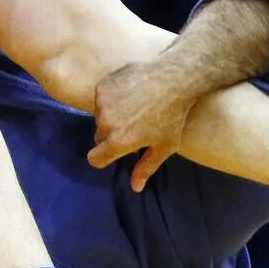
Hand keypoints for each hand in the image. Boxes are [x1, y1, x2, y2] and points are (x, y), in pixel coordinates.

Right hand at [88, 58, 194, 191]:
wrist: (174, 79)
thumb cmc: (172, 116)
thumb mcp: (164, 146)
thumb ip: (146, 168)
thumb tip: (135, 188)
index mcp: (119, 141)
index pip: (95, 158)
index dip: (103, 157)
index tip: (113, 152)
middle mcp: (105, 123)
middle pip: (99, 136)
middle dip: (111, 134)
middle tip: (133, 125)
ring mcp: (102, 103)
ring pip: (100, 115)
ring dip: (111, 114)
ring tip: (134, 106)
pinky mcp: (103, 86)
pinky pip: (101, 97)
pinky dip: (111, 97)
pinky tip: (130, 92)